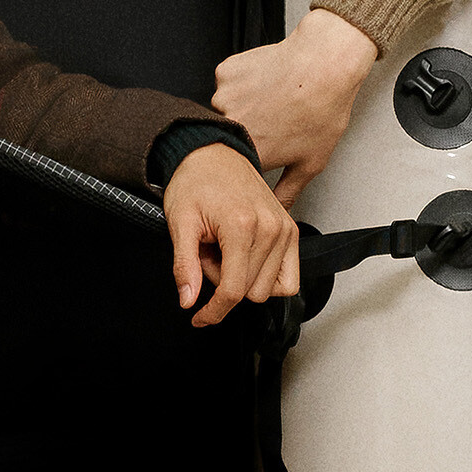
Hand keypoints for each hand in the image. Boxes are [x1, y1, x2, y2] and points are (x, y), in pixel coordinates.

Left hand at [163, 144, 300, 327]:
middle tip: (208, 256)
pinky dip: (268, 279)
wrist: (212, 154)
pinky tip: (246, 260)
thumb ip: (185, 266)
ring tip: (225, 252)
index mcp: (242, 226)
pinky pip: (289, 278)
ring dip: (243, 279)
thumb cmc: (195, 182)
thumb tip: (188, 300)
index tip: (200, 317)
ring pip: (269, 289)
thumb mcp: (179, 224)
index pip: (233, 290)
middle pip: (250, 292)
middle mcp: (270, 228)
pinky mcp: (292, 230)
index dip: (213, 312)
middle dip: (224, 284)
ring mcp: (285, 229)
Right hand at [211, 8, 378, 203]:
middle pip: (230, 135)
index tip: (268, 146)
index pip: (238, 165)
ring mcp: (224, 97)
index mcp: (250, 153)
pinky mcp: (225, 73)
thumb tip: (279, 211)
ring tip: (274, 98)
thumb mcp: (311, 162)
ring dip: (245, 105)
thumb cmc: (323, 108)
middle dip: (249, 130)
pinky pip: (228, 82)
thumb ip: (288, 193)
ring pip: (227, 107)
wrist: (325, 62)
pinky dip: (244, 82)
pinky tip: (267, 82)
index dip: (255, 156)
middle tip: (276, 119)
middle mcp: (231, 126)